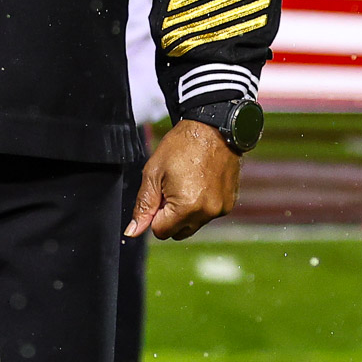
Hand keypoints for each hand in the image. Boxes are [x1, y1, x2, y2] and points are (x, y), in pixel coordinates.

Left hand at [124, 119, 240, 241]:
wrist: (212, 129)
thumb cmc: (180, 146)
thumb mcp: (153, 173)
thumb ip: (143, 205)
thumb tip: (132, 232)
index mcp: (186, 207)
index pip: (161, 232)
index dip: (155, 214)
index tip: (160, 193)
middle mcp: (206, 213)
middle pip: (178, 232)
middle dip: (170, 216)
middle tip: (171, 188)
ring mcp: (221, 209)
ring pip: (194, 224)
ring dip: (186, 212)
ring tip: (186, 183)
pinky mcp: (229, 204)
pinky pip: (208, 215)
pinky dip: (201, 205)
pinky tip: (200, 183)